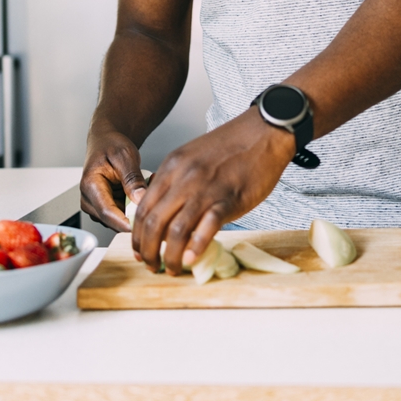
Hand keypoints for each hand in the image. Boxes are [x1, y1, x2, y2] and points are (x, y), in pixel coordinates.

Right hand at [80, 120, 147, 231]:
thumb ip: (132, 179)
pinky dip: (133, 206)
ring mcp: (95, 207)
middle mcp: (88, 200)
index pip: (107, 213)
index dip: (126, 222)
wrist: (105, 141)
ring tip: (147, 185)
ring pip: (119, 220)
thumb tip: (140, 200)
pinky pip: (121, 215)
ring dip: (135, 209)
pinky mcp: (103, 209)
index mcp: (90, 185)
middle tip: (153, 190)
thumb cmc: (111, 145)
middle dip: (135, 212)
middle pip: (113, 220)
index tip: (145, 223)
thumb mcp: (125, 156)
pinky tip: (140, 191)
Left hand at [130, 107, 293, 274]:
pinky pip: (207, 226)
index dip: (137, 234)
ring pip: (176, 230)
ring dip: (170, 256)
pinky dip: (196, 247)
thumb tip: (164, 211)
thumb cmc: (230, 147)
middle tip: (150, 265)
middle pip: (153, 222)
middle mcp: (183, 177)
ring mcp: (206, 188)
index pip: (142, 207)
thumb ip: (175, 180)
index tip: (138, 250)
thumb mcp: (192, 156)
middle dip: (147, 250)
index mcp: (172, 167)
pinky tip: (192, 260)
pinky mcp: (229, 198)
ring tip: (171, 268)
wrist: (263, 132)